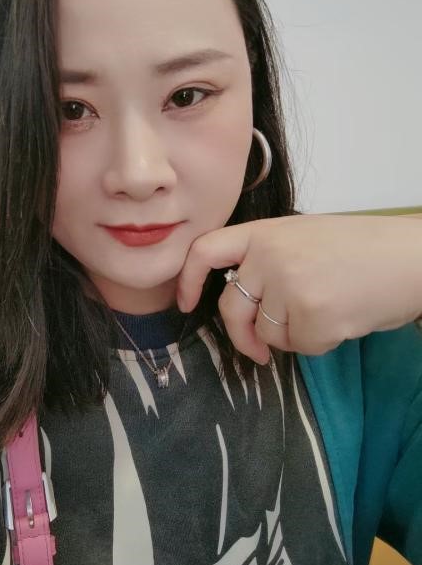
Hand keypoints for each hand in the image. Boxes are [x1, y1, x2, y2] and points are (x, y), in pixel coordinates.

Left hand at [175, 214, 421, 363]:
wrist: (411, 257)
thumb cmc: (361, 248)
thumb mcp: (303, 236)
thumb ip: (267, 258)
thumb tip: (243, 298)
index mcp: (264, 232)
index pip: (205, 251)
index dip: (187, 279)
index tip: (184, 304)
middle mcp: (268, 257)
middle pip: (230, 307)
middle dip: (240, 335)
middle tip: (258, 351)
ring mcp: (288, 287)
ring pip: (266, 332)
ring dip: (290, 334)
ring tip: (326, 310)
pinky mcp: (311, 319)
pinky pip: (298, 347)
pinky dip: (317, 342)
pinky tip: (341, 320)